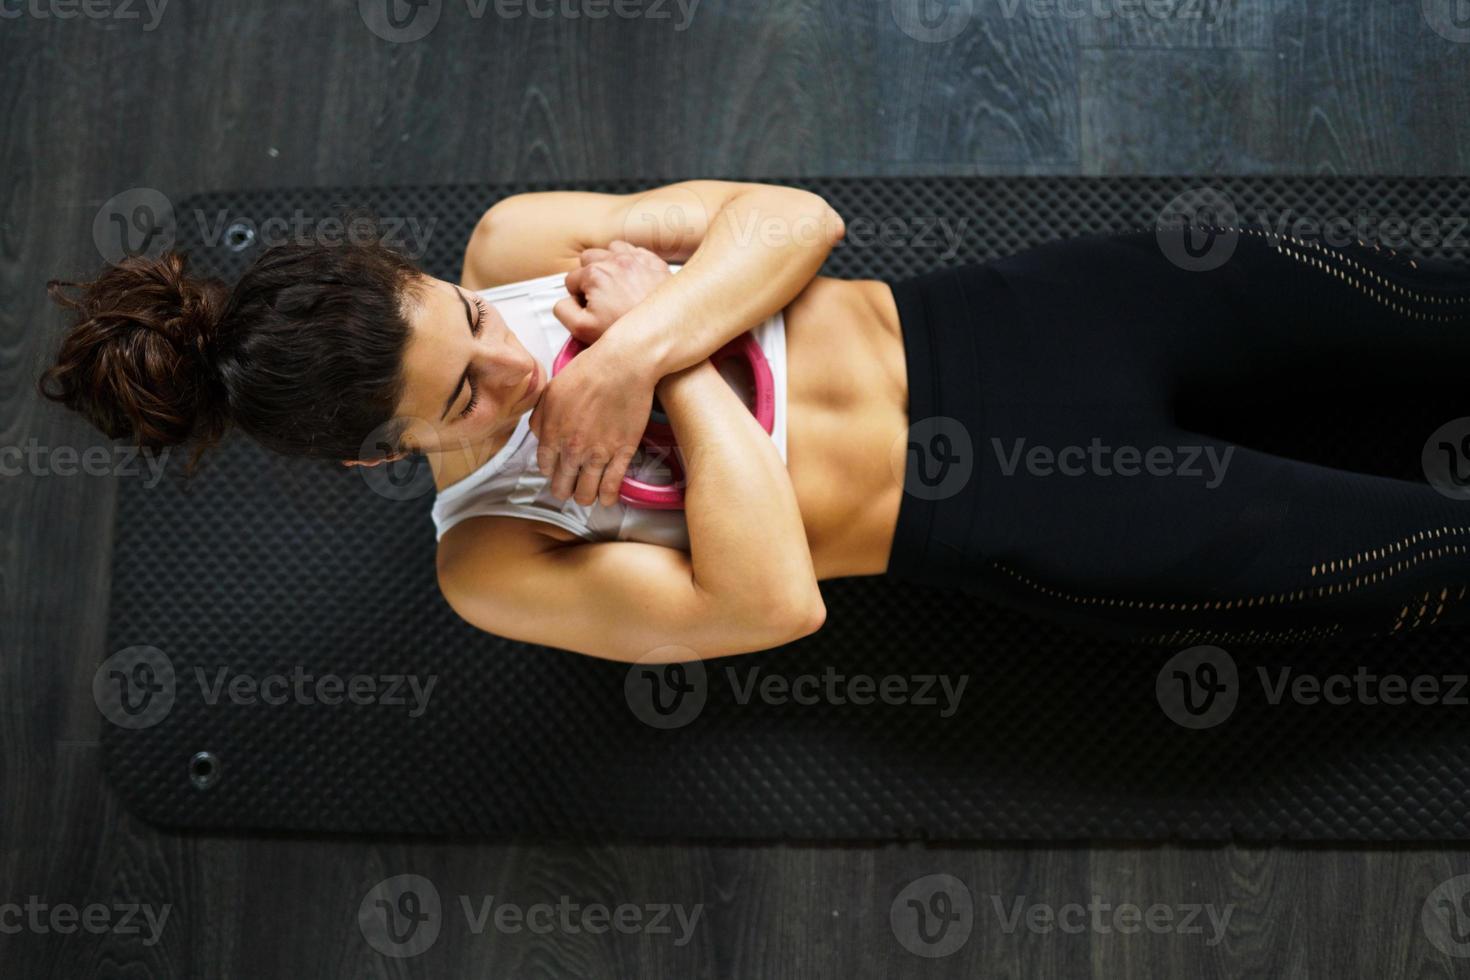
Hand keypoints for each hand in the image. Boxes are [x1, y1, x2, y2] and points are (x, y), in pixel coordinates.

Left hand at [529, 334, 656, 507]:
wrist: (623, 364)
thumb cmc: (587, 370)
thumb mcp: (552, 390)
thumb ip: (540, 417)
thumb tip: (538, 437)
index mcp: (551, 432)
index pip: (545, 466)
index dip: (551, 470)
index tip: (557, 469)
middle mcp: (572, 448)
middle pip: (562, 485)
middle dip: (564, 489)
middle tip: (570, 487)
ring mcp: (598, 453)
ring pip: (586, 492)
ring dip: (584, 497)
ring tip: (587, 495)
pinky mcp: (622, 452)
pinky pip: (612, 485)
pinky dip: (608, 497)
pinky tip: (607, 499)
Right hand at [553, 240, 671, 342]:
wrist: (665, 334)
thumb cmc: (628, 333)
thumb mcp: (582, 330)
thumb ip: (563, 310)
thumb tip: (565, 299)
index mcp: (595, 274)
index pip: (571, 280)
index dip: (576, 297)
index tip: (589, 309)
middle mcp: (615, 261)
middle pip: (589, 259)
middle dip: (589, 276)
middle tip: (599, 297)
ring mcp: (637, 259)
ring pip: (611, 250)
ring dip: (609, 264)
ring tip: (615, 285)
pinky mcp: (655, 263)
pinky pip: (636, 252)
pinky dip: (631, 262)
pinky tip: (633, 279)